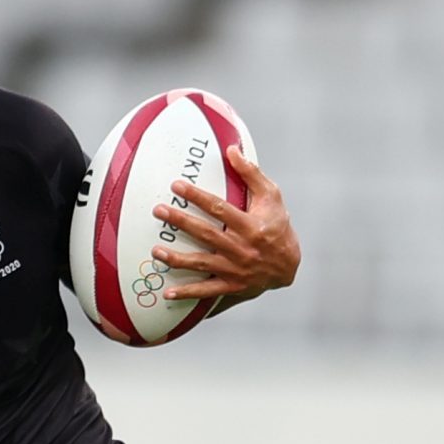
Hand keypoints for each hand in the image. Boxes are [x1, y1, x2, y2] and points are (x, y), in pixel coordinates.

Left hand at [150, 145, 298, 304]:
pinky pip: (206, 291)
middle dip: (181, 221)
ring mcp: (235, 269)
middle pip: (206, 233)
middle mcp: (242, 248)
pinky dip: (187, 293)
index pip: (219, 208)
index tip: (176, 186)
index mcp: (251, 226)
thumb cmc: (278, 226)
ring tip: (155, 251)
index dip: (197, 196)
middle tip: (158, 211)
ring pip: (202, 263)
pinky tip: (167, 292)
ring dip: (177, 259)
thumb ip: (251, 174)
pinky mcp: (231, 286)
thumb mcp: (271, 197)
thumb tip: (231, 150)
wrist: (289, 265)